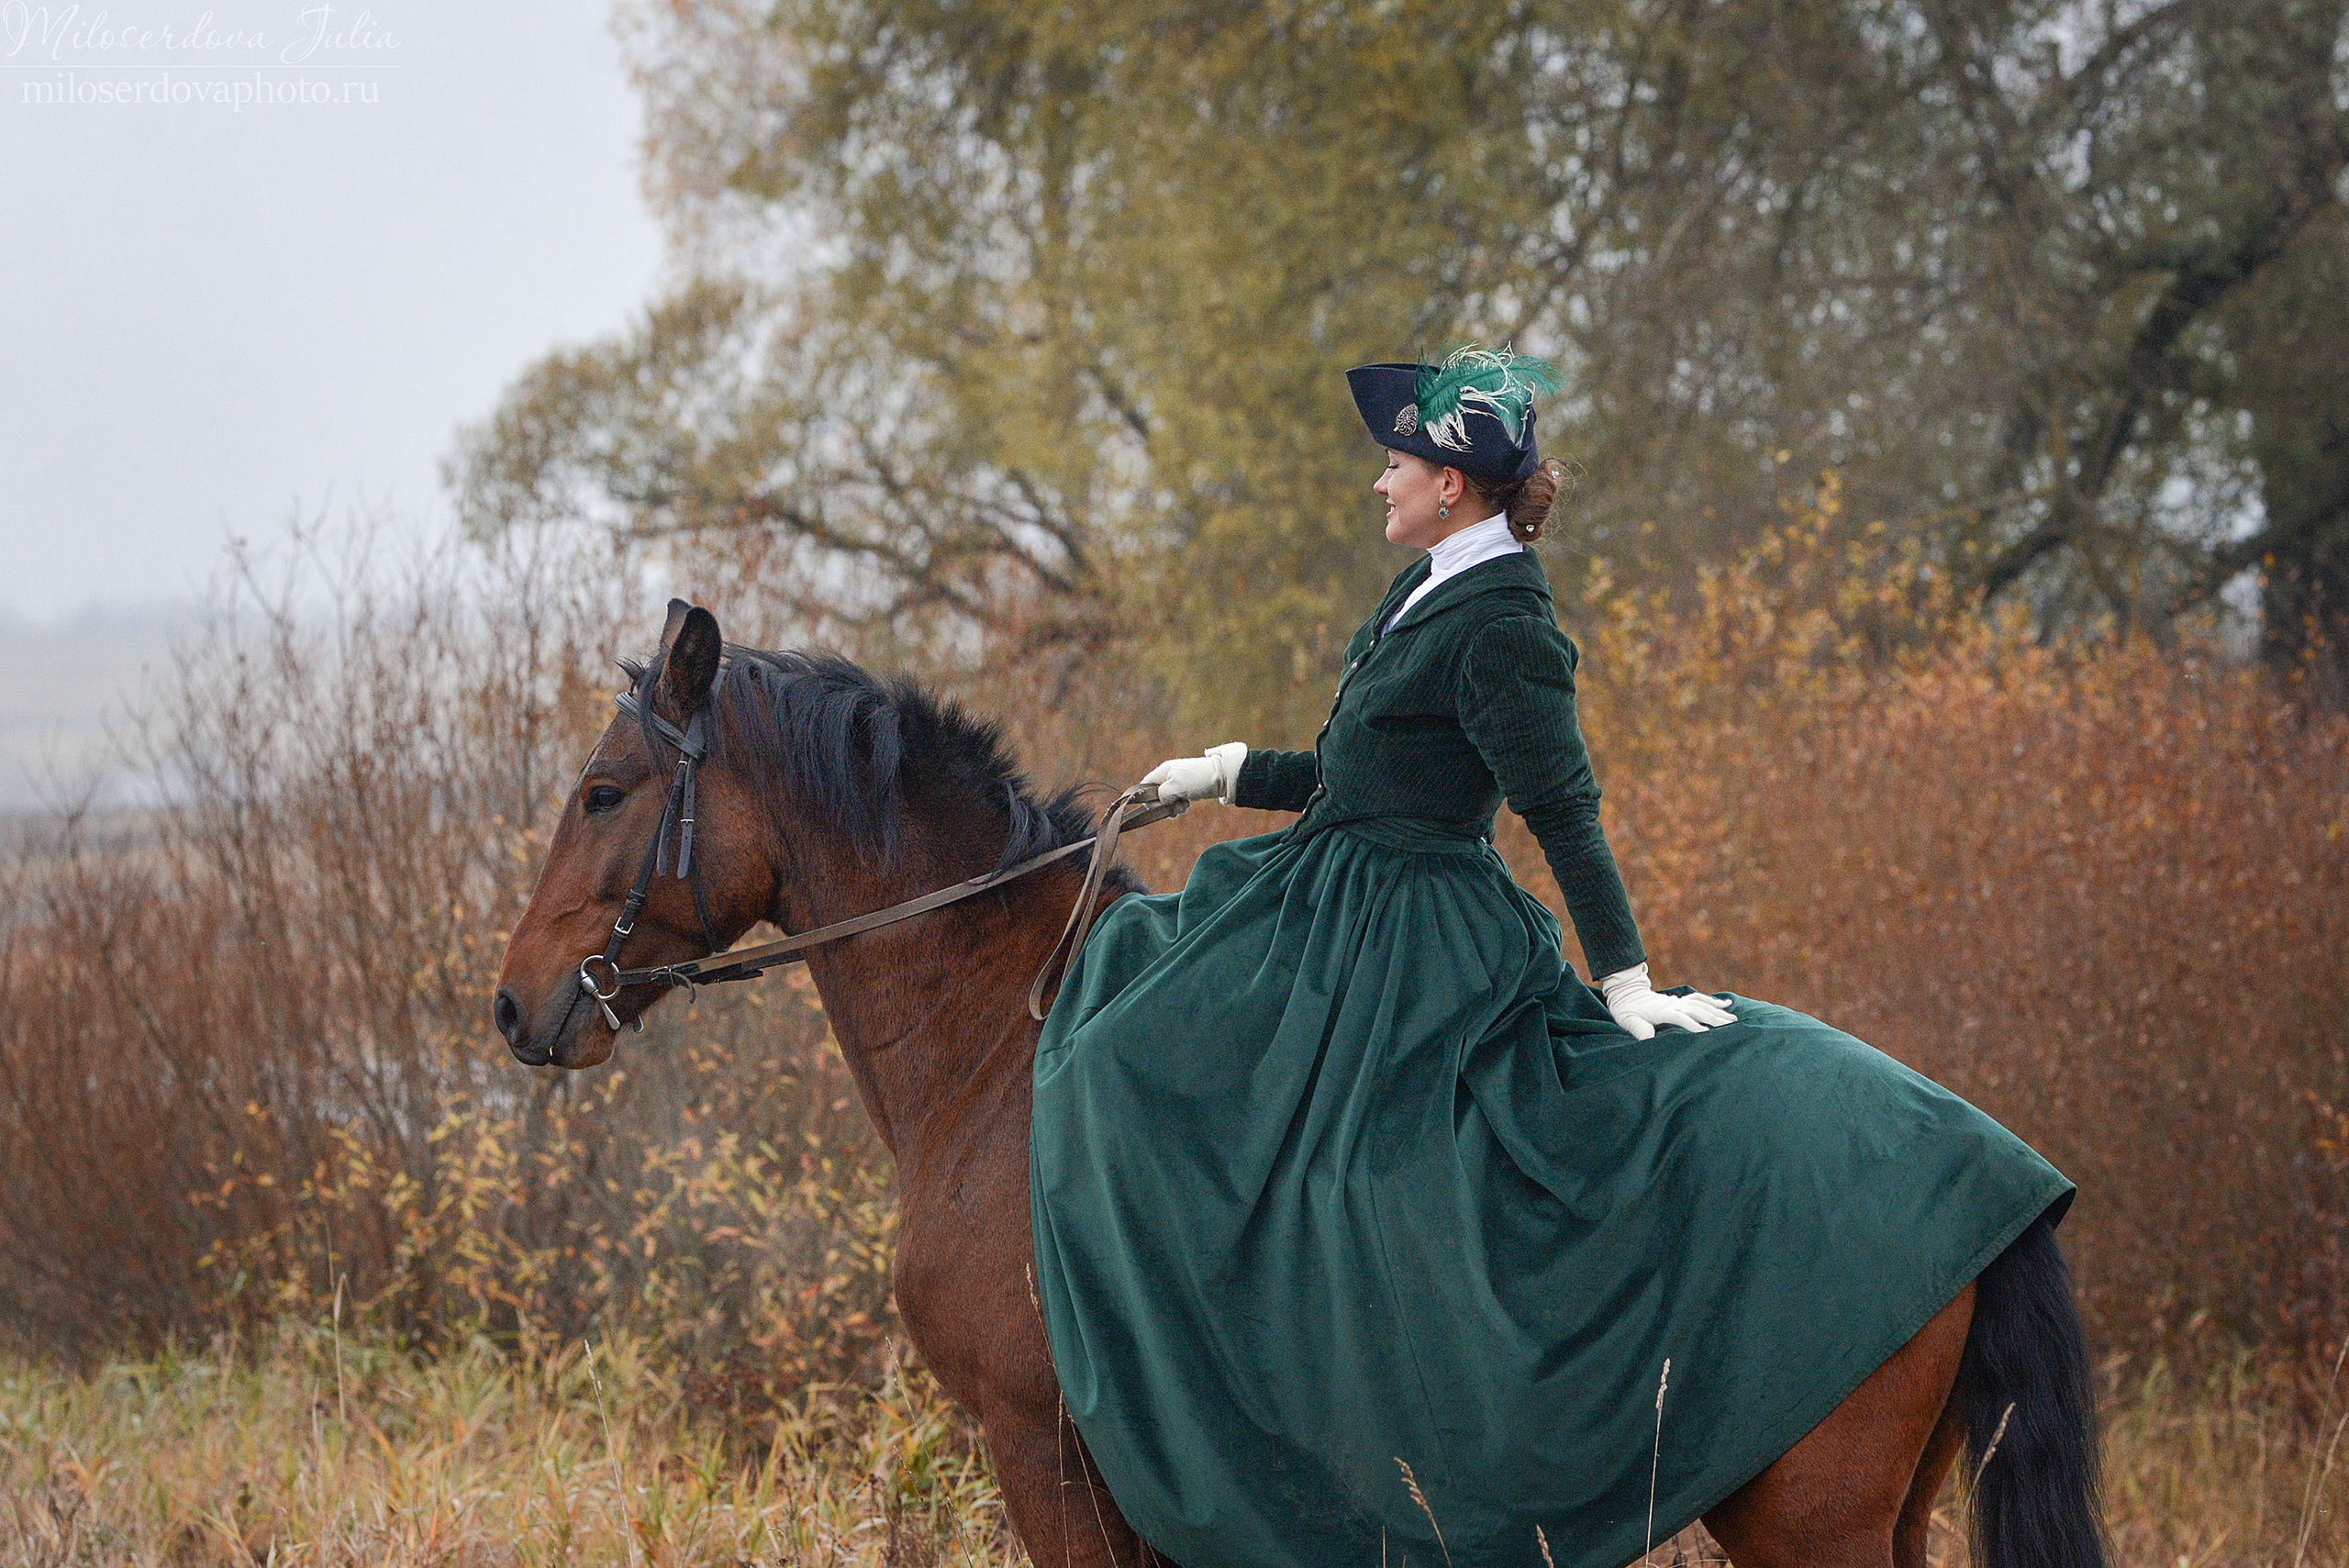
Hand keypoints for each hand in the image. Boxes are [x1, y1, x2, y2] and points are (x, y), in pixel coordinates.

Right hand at [1140, 742, 1247, 803]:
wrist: (1223, 777)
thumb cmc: (1197, 779)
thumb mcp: (1174, 786)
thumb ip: (1161, 794)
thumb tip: (1160, 802)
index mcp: (1163, 770)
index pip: (1145, 785)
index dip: (1146, 798)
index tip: (1154, 808)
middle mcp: (1170, 775)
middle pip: (1157, 794)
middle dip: (1163, 805)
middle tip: (1173, 809)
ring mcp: (1180, 781)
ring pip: (1168, 799)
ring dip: (1174, 806)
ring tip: (1184, 806)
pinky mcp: (1189, 788)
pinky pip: (1179, 799)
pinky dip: (1181, 805)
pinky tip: (1188, 805)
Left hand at [1599, 963, 1735, 1040]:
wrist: (1626, 994)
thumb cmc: (1626, 1011)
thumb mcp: (1628, 1020)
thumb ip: (1638, 1028)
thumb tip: (1648, 1039)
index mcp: (1662, 1011)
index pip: (1681, 1018)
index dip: (1693, 1025)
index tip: (1707, 1035)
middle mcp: (1673, 1004)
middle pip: (1697, 1010)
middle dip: (1714, 1018)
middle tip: (1731, 1026)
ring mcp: (1677, 1001)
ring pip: (1701, 1004)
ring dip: (1718, 1011)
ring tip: (1733, 1018)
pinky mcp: (1680, 1000)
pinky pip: (1699, 998)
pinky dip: (1713, 1001)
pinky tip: (1727, 1003)